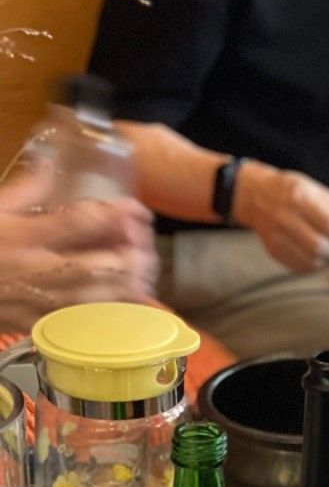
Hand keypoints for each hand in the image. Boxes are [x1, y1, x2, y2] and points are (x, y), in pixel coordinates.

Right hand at [0, 164, 157, 327]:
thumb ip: (26, 189)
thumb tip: (51, 163)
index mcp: (24, 235)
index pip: (80, 223)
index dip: (116, 215)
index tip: (136, 209)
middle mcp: (37, 269)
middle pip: (98, 266)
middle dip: (131, 256)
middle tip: (146, 244)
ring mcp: (40, 300)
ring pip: (97, 298)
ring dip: (128, 284)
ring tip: (144, 271)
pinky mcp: (41, 323)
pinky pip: (85, 320)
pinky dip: (111, 311)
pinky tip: (127, 300)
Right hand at [232, 161, 328, 272]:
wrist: (255, 196)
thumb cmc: (291, 191)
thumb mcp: (316, 190)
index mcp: (298, 198)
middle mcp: (286, 218)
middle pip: (320, 246)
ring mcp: (277, 237)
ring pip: (312, 260)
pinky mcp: (274, 251)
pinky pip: (302, 266)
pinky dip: (317, 264)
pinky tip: (320, 254)